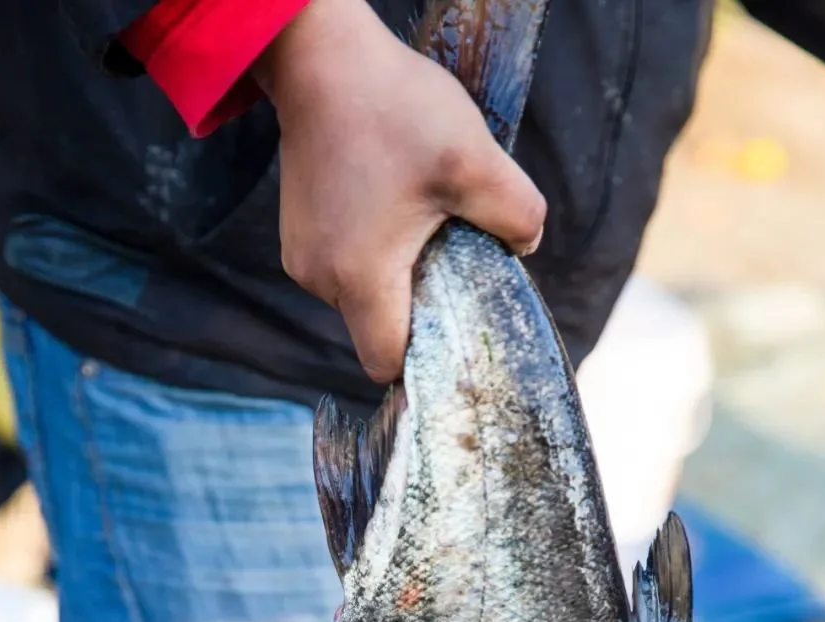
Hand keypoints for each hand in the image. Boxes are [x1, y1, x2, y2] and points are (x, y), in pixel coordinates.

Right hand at [253, 0, 545, 383]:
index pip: (388, 362)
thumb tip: (526, 246)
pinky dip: (372, 251)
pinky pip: (344, 266)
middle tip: (450, 254)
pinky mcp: (298, 234)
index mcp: (359, 279)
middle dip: (418, 307)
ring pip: (362, 298)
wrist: (321, 56)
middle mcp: (320, 280)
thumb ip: (518, 216)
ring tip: (418, 216)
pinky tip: (390, 203)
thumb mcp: (477, 162)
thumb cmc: (394, 108)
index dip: (425, 358)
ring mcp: (302, 257)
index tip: (456, 323)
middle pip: (378, 330)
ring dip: (396, 274)